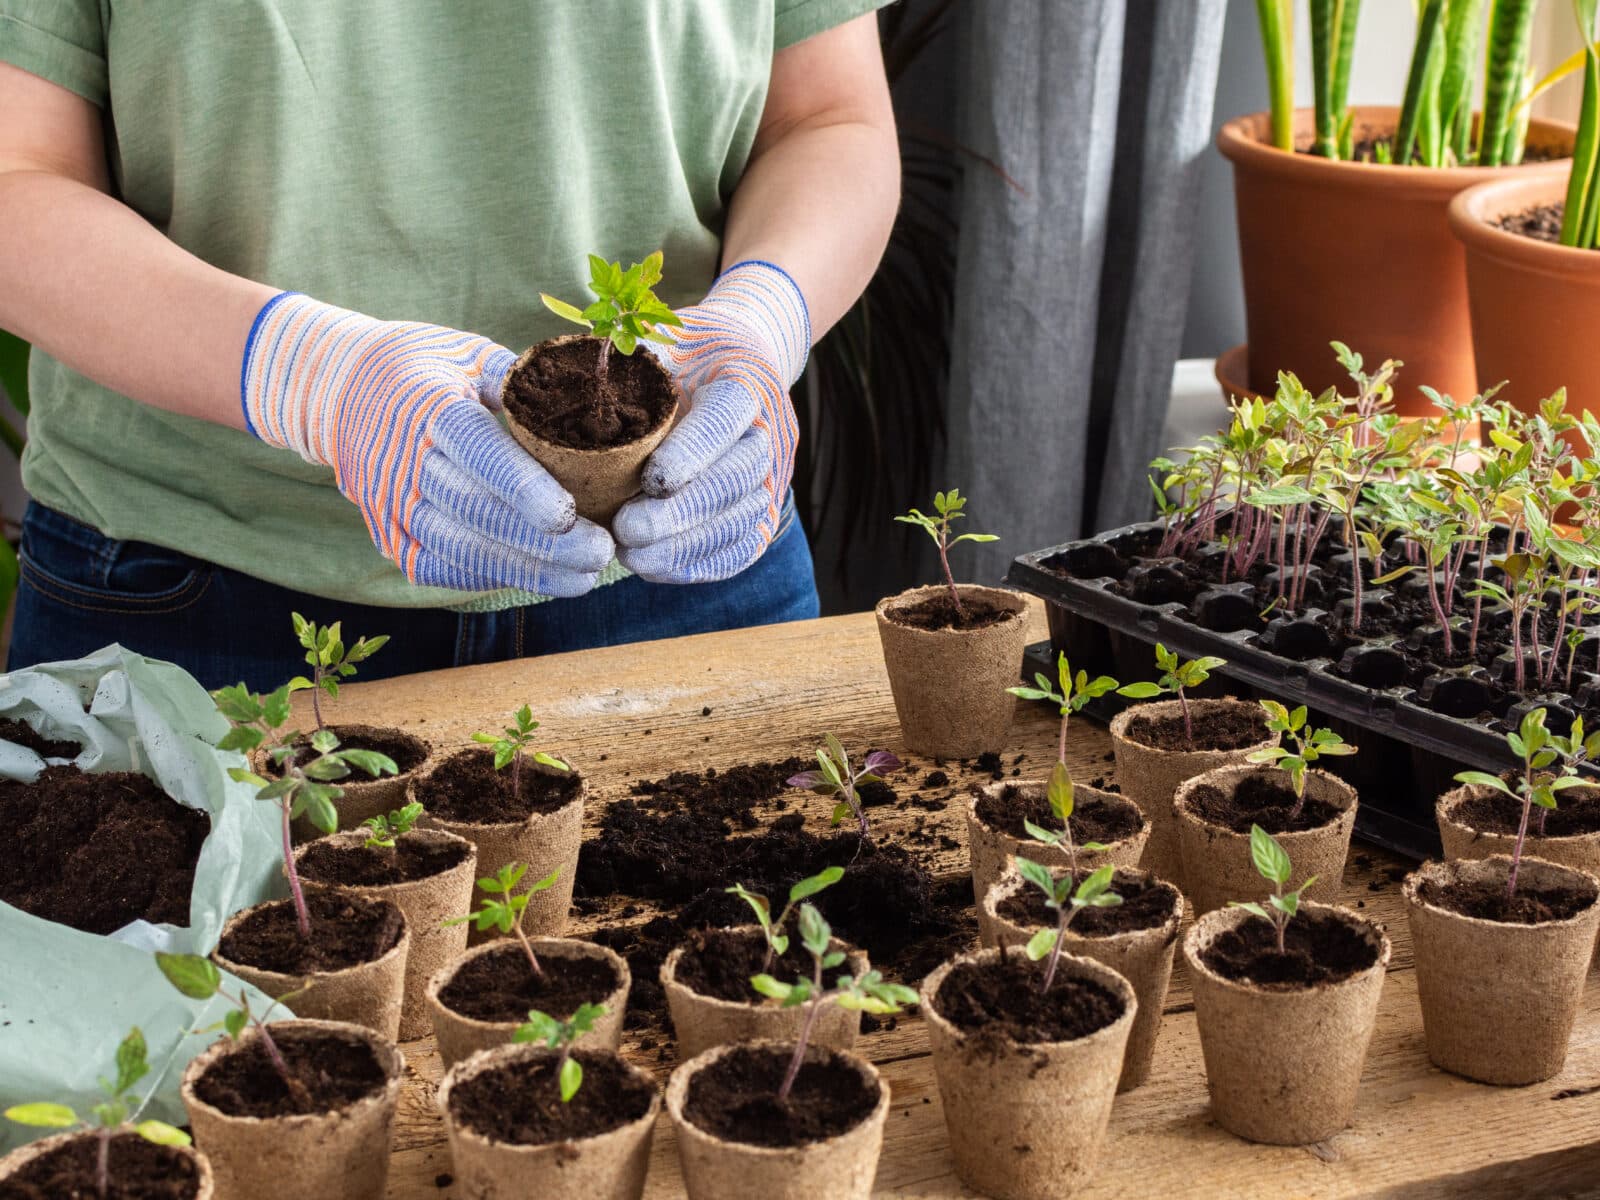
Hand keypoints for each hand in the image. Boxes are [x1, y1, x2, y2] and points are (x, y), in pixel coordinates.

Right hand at [241, 293, 612, 595]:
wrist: (338, 390)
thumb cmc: (423, 366)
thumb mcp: (469, 353)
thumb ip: (525, 382)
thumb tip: (595, 403)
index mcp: (428, 406)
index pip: (476, 451)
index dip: (522, 487)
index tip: (568, 515)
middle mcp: (402, 461)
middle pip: (476, 511)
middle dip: (541, 543)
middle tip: (600, 554)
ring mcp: (391, 505)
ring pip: (462, 550)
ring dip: (526, 570)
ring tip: (584, 578)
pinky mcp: (390, 537)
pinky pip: (444, 569)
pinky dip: (493, 577)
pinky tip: (541, 577)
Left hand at [612, 261, 809, 582]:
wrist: (728, 364)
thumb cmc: (676, 354)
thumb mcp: (650, 340)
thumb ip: (620, 361)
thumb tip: (559, 381)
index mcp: (741, 377)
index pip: (725, 417)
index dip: (692, 452)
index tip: (648, 480)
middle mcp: (767, 429)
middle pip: (738, 477)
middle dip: (682, 513)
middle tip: (626, 531)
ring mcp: (771, 475)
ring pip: (741, 520)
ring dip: (686, 545)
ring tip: (631, 554)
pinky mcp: (761, 511)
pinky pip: (740, 549)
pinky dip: (698, 565)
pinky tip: (654, 567)